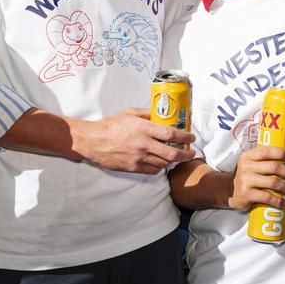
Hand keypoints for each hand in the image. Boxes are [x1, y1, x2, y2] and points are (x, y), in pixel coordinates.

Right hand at [76, 108, 194, 174]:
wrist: (93, 141)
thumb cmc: (111, 125)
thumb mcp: (130, 112)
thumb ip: (148, 114)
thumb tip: (162, 115)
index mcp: (144, 128)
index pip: (171, 134)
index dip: (185, 137)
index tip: (191, 138)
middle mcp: (144, 144)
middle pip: (172, 153)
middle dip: (185, 154)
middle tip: (191, 153)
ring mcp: (139, 158)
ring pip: (164, 164)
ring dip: (173, 161)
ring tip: (176, 157)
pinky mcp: (133, 168)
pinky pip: (153, 170)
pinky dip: (160, 167)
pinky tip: (161, 162)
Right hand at [227, 146, 284, 209]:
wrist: (228, 190)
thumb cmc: (245, 176)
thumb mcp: (249, 163)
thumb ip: (264, 160)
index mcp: (248, 156)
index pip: (266, 151)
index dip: (280, 153)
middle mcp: (246, 167)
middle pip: (274, 167)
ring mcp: (246, 181)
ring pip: (273, 182)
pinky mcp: (246, 194)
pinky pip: (267, 197)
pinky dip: (278, 201)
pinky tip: (283, 203)